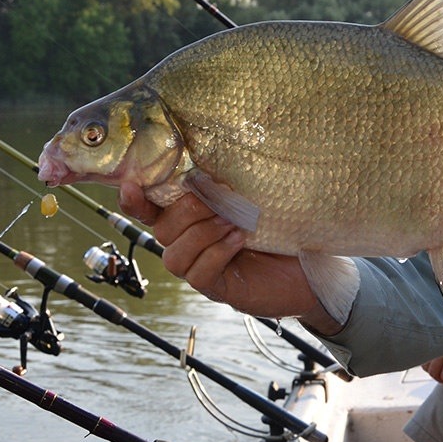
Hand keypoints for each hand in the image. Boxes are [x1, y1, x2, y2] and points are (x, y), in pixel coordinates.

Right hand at [118, 183, 342, 333]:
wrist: (312, 264)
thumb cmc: (280, 226)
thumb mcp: (252, 198)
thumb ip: (228, 184)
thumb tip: (213, 153)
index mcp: (190, 220)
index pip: (149, 210)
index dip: (135, 200)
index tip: (131, 183)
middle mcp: (189, 245)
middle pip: (161, 230)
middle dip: (185, 211)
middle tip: (218, 198)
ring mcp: (201, 268)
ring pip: (173, 254)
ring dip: (201, 233)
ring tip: (232, 221)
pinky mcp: (219, 289)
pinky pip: (199, 275)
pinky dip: (216, 253)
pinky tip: (238, 239)